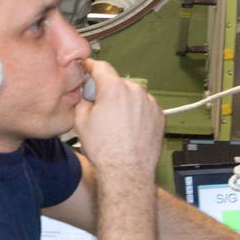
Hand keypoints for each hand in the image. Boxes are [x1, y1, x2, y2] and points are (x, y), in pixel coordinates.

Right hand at [73, 58, 163, 177]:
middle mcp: (135, 91)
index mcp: (114, 89)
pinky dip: (137, 114)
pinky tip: (130, 130)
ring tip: (117, 125)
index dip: (92, 67)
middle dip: (109, 92)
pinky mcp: (159, 116)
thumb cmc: (105, 151)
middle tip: (101, 110)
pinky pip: (145, 108)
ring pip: (133, 96)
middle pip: (118, 83)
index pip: (101, 67)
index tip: (88, 68)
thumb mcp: (80, 122)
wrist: (127, 172)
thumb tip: (86, 94)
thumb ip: (82, 100)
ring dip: (125, 103)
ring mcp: (150, 103)